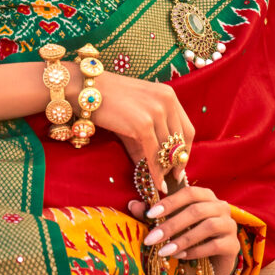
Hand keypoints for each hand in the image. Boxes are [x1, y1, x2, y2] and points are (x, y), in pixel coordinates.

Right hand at [91, 70, 194, 191]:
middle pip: (181, 140)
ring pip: (168, 149)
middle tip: (174, 178)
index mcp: (168, 96)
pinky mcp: (143, 124)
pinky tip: (156, 183)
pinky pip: (154, 154)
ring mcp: (156, 112)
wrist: (87, 90)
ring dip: (166, 169)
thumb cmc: (108, 102)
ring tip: (164, 183)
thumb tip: (156, 168)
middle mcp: (167, 101)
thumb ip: (147, 139)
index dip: (186, 151)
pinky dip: (156, 171)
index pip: (187, 129)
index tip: (180, 166)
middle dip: (178, 162)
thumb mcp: (135, 116)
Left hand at [127, 186, 239, 274]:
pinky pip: (215, 245)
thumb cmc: (188, 235)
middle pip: (196, 211)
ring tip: (164, 251)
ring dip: (182, 239)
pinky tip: (180, 256)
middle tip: (151, 239)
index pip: (188, 193)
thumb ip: (153, 214)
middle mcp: (220, 207)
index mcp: (205, 196)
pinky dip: (195, 251)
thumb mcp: (170, 224)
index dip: (169, 202)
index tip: (150, 215)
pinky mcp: (233, 245)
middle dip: (171, 225)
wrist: (212, 260)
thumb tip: (131, 204)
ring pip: (208, 227)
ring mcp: (230, 225)